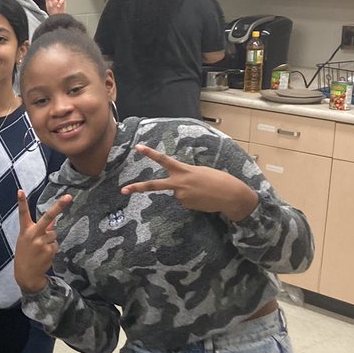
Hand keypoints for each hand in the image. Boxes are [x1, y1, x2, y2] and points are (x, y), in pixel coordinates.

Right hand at [14, 190, 71, 293]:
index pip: (22, 213)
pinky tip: (44, 256)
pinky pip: (55, 245)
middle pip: (48, 217)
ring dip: (50, 241)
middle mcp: (33, 234)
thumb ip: (40, 229)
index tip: (20, 191)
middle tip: (69, 197)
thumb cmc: (26, 254)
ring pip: (53, 234)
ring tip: (41, 250)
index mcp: (25, 231)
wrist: (26, 275)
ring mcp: (41, 242)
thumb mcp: (28, 240)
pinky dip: (52, 249)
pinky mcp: (49, 250)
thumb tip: (53, 221)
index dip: (21, 202)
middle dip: (59, 206)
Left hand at [121, 144, 257, 220]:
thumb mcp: (200, 171)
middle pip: (154, 185)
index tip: (138, 147)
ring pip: (177, 193)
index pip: (164, 159)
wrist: (230, 196)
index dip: (150, 153)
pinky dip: (192, 198)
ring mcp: (181, 196)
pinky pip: (184, 200)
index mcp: (183, 170)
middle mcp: (179, 183)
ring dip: (187, 192)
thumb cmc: (218, 180)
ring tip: (203, 191)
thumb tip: (176, 190)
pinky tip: (202, 198)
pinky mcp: (185, 205)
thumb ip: (185, 176)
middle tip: (123, 190)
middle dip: (138, 188)